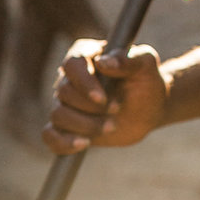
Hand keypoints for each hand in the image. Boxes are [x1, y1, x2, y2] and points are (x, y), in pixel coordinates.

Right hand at [45, 43, 168, 155]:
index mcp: (87, 55)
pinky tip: (84, 144)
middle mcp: (71, 78)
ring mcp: (67, 103)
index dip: (84, 83)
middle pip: (64, 92)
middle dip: (91, 107)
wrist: (150, 108)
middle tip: (117, 109)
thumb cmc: (147, 80)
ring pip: (58, 114)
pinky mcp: (67, 126)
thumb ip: (128, 60)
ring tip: (112, 126)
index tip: (102, 98)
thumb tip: (104, 62)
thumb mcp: (146, 64)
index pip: (72, 64)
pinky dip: (62, 142)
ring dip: (85, 125)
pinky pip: (50, 136)